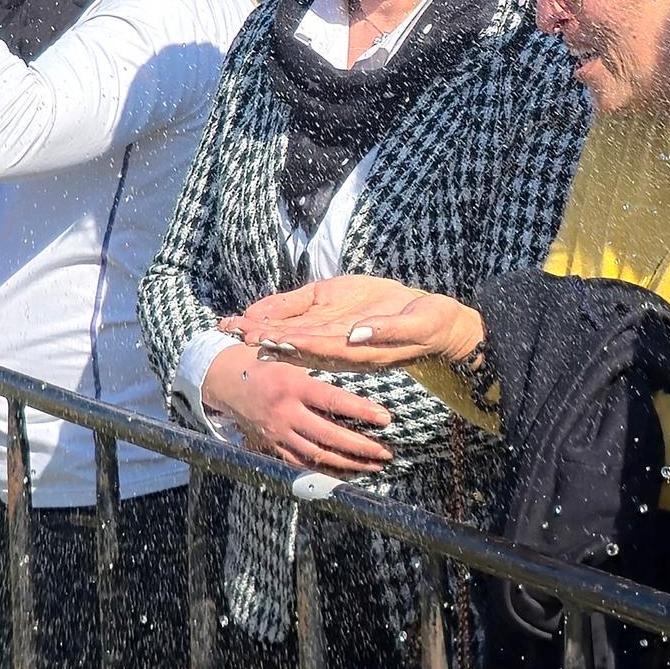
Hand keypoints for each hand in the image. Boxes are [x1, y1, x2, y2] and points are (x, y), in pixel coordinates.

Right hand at [199, 344, 395, 472]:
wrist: (224, 381)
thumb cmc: (264, 364)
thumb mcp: (290, 358)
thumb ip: (319, 368)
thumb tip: (359, 376)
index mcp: (292, 385)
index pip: (333, 401)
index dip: (361, 412)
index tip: (386, 419)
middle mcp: (285, 413)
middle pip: (329, 436)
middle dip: (362, 447)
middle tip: (387, 452)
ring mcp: (277, 434)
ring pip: (317, 455)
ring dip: (349, 464)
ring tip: (375, 465)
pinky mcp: (271, 447)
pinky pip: (301, 465)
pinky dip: (326, 471)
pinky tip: (347, 472)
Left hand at [224, 275, 485, 372]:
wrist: (436, 323)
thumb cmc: (431, 323)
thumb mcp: (416, 324)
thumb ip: (387, 330)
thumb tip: (356, 335)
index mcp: (360, 350)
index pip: (320, 347)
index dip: (293, 343)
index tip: (268, 339)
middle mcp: (342, 347)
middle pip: (299, 344)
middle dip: (269, 337)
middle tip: (237, 333)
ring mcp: (337, 337)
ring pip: (295, 335)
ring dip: (266, 330)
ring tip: (234, 326)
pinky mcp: (337, 324)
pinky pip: (304, 322)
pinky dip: (279, 319)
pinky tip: (256, 318)